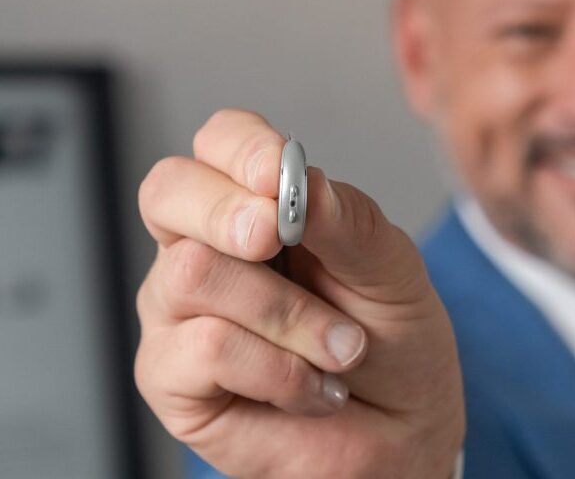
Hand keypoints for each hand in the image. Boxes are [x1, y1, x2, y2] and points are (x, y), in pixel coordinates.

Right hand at [134, 109, 463, 477]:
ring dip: (289, 316)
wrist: (404, 434)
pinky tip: (312, 389)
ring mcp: (180, 313)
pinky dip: (280, 369)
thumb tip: (298, 178)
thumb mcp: (392, 271)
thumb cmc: (395, 344)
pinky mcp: (172, 377)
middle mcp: (207, 250)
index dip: (240, 148)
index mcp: (259, 208)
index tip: (278, 174)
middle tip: (277, 237)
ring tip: (342, 350)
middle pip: (167, 191)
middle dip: (228, 212)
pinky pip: (206, 347)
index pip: (219, 144)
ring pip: (194, 273)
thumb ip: (348, 222)